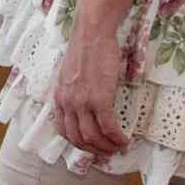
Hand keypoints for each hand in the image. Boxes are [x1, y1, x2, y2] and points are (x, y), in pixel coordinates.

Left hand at [51, 23, 130, 155]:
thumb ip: (73, 91)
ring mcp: (83, 102)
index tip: (90, 145)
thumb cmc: (85, 49)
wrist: (92, 33)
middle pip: (77, 138)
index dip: (78, 143)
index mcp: (60, 97)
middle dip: (93, 150)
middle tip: (107, 151)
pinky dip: (117, 138)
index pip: (64, 130)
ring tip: (118, 147)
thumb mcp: (70, 74)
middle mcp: (68, 103)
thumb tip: (83, 103)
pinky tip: (125, 140)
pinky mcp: (99, 98)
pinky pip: (108, 127)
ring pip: (92, 137)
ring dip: (106, 147)